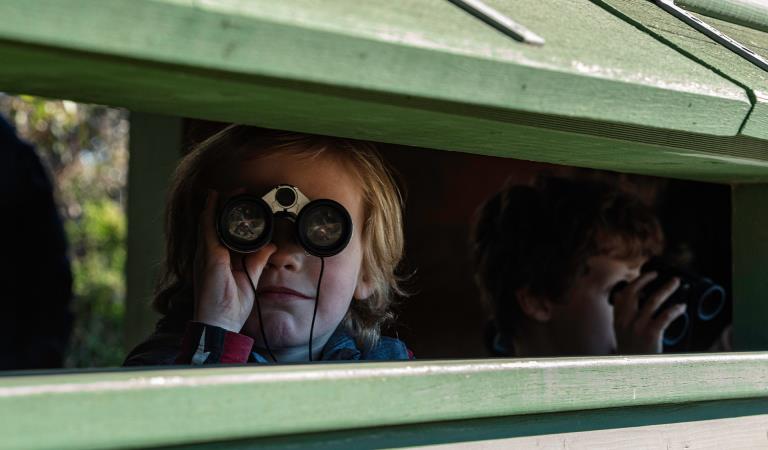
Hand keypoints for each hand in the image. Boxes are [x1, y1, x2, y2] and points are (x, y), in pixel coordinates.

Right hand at [193, 191, 275, 331]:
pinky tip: (213, 200)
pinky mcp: (207, 257)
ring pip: (208, 223)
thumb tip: (269, 247)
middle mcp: (208, 256)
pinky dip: (209, 213)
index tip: (242, 205)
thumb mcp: (250, 279)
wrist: (219, 324)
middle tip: (236, 192)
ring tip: (226, 190)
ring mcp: (205, 256)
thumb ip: (257, 261)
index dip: (228, 218)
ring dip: (216, 205)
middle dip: (222, 207)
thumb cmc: (230, 307)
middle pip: (213, 225)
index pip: (222, 234)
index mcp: (218, 261)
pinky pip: (206, 230)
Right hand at [612, 272, 685, 353]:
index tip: (647, 276)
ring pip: (653, 301)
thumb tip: (633, 298)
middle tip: (659, 274)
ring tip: (676, 283)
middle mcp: (625, 321)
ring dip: (666, 289)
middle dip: (647, 279)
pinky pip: (665, 316)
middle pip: (635, 292)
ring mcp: (637, 327)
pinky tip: (682, 306)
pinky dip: (675, 309)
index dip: (635, 282)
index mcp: (617, 320)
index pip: (623, 294)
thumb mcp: (622, 334)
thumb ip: (625, 317)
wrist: (635, 373)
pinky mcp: (650, 334)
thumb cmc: (633, 353)